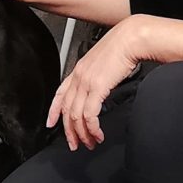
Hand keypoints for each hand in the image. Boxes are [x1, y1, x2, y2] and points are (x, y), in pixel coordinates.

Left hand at [47, 18, 141, 150]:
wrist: (131, 38)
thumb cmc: (123, 47)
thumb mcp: (103, 62)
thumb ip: (97, 76)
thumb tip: (100, 89)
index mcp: (79, 70)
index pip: (60, 93)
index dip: (54, 111)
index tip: (51, 123)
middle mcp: (79, 76)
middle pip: (67, 110)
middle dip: (69, 131)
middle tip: (74, 144)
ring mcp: (86, 82)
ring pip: (76, 116)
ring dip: (83, 134)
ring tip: (90, 143)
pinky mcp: (97, 87)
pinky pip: (90, 115)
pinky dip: (93, 128)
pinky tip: (98, 134)